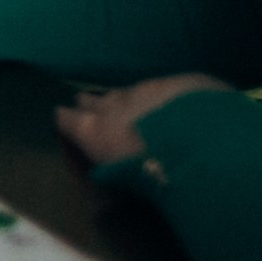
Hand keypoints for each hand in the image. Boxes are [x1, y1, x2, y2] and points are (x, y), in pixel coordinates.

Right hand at [54, 74, 230, 165]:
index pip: (68, 119)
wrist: (199, 141)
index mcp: (94, 130)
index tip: (62, 116)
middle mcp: (114, 105)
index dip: (66, 119)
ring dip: (127, 100)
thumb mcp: (121, 177)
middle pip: (93, 100)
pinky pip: (163, 88)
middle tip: (90, 106)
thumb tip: (108, 170)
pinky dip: (163, 97)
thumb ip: (110, 167)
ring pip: (127, 92)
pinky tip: (174, 104)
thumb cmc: (152, 171)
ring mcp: (146, 90)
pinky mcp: (178, 84)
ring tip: (131, 107)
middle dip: (92, 104)